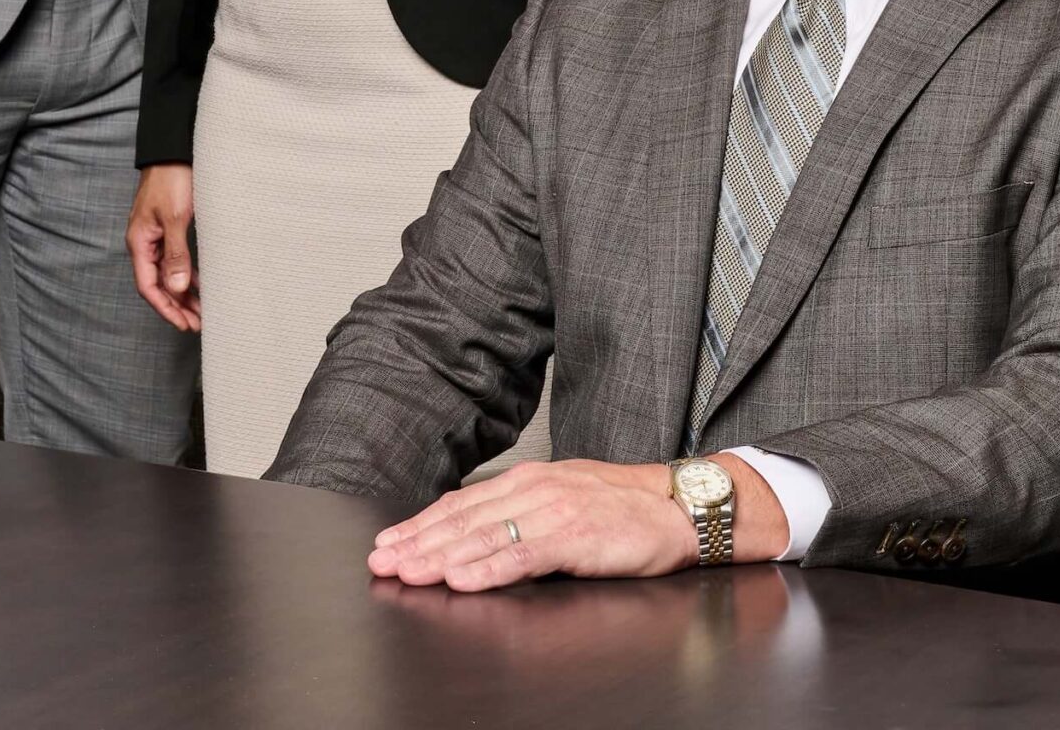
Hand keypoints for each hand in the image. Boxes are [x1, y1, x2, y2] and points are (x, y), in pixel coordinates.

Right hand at [125, 164, 200, 331]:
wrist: (172, 152)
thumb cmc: (171, 181)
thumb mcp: (175, 219)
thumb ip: (176, 255)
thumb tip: (177, 289)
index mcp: (140, 243)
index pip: (148, 287)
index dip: (166, 308)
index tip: (183, 324)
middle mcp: (145, 244)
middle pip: (158, 284)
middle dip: (176, 306)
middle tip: (197, 324)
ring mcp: (155, 237)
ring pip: (167, 274)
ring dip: (182, 293)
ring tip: (201, 311)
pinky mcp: (167, 230)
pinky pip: (174, 260)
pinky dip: (186, 275)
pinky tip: (199, 285)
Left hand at [368, 454, 787, 591]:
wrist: (678, 505)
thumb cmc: (622, 508)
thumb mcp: (563, 497)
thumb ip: (521, 511)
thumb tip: (475, 529)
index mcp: (527, 480)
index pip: (462, 505)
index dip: (422, 525)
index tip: (389, 544)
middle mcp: (533, 489)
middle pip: (463, 520)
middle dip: (418, 543)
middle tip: (382, 562)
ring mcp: (553, 511)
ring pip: (484, 536)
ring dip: (440, 557)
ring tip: (408, 572)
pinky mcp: (575, 535)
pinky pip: (522, 555)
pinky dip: (488, 568)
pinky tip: (462, 579)